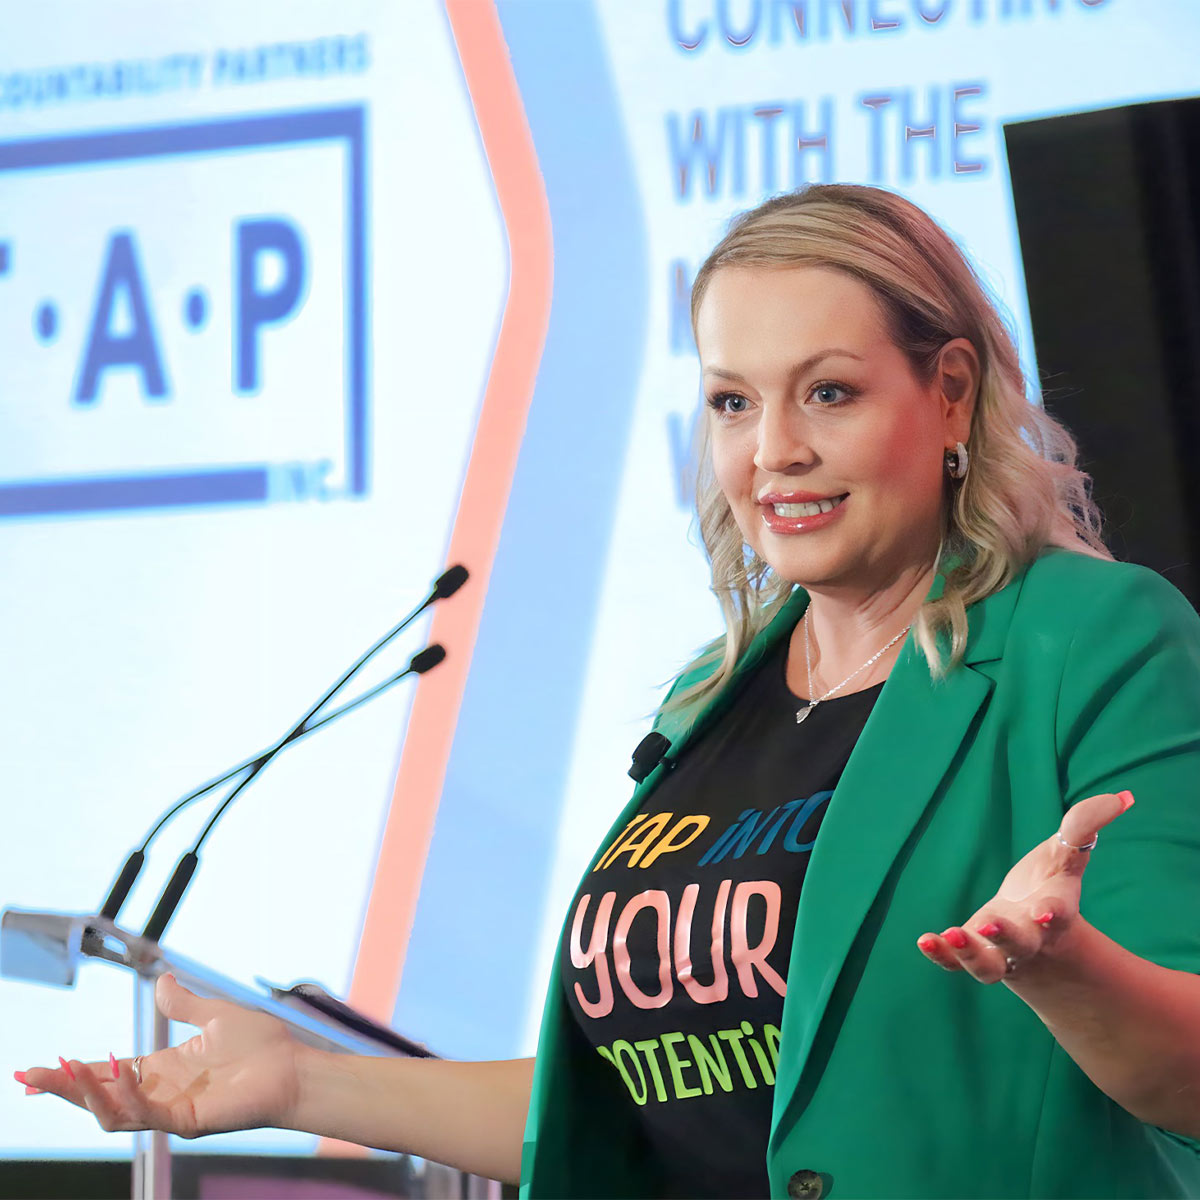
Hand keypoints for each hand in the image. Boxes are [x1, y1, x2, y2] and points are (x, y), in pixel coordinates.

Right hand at [13, 974, 301, 1136]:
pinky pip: (147, 1114)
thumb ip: (184, 1004)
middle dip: (62, 1089)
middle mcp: (161, 1093)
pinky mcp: (189, 1121)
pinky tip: (119, 1071)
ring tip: (66, 1071)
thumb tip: (160, 980)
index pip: (106, 1073)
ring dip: (88, 1094)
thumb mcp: (215, 1015)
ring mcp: (173, 1110)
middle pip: (98, 1096)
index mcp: (163, 1069)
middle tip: (28, 1079)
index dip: (72, 1072)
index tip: (35, 1070)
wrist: (296, 1067)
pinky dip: (128, 1095)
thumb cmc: (263, 1045)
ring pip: (113, 1113)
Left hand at [916, 789, 1135, 983]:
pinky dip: (942, 956)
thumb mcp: (1065, 853)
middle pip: (1021, 943)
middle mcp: (1028, 937)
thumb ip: (1085, 825)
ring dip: (970, 953)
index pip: (1058, 913)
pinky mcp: (972, 953)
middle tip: (990, 925)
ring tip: (951, 935)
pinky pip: (956, 964)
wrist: (1033, 931)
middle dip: (1008, 936)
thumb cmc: (1049, 884)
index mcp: (1054, 910)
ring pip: (988, 966)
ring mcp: (999, 951)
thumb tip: (1123, 797)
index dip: (1053, 913)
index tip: (1045, 911)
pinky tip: (926, 941)